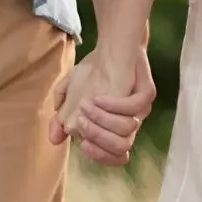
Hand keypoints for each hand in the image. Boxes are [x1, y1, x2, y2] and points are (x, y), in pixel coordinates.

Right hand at [49, 46, 154, 166]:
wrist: (112, 45)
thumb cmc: (94, 72)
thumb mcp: (71, 93)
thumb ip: (62, 116)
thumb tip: (54, 140)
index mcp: (115, 128)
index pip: (114, 156)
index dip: (99, 155)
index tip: (82, 144)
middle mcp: (130, 122)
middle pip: (121, 147)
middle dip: (98, 137)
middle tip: (81, 122)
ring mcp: (141, 109)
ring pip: (127, 129)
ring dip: (103, 120)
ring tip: (86, 105)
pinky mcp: (147, 93)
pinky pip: (134, 107)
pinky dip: (114, 105)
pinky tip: (98, 97)